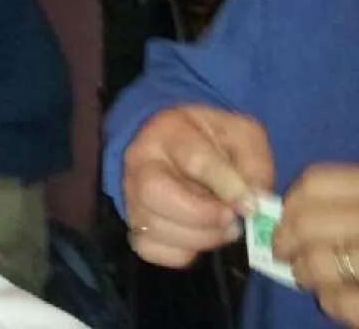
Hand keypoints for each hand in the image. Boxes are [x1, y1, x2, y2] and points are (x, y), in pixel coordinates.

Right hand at [120, 106, 272, 268]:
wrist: (182, 151)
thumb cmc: (214, 142)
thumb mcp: (243, 137)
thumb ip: (254, 165)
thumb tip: (252, 203)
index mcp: (170, 131)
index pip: (194, 160)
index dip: (226, 186)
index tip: (250, 205)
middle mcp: (140, 162)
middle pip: (155, 193)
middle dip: (201, 215)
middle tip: (230, 219)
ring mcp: (131, 194)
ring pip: (154, 226)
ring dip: (200, 238)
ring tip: (223, 228)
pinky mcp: (134, 223)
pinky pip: (151, 249)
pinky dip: (181, 253)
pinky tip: (199, 237)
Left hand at [276, 165, 358, 324]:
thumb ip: (348, 202)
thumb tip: (290, 212)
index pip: (316, 183)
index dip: (291, 201)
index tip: (284, 216)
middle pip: (308, 223)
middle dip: (285, 240)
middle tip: (283, 251)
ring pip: (320, 263)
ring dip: (303, 272)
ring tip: (304, 274)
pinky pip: (342, 302)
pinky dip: (329, 301)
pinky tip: (332, 297)